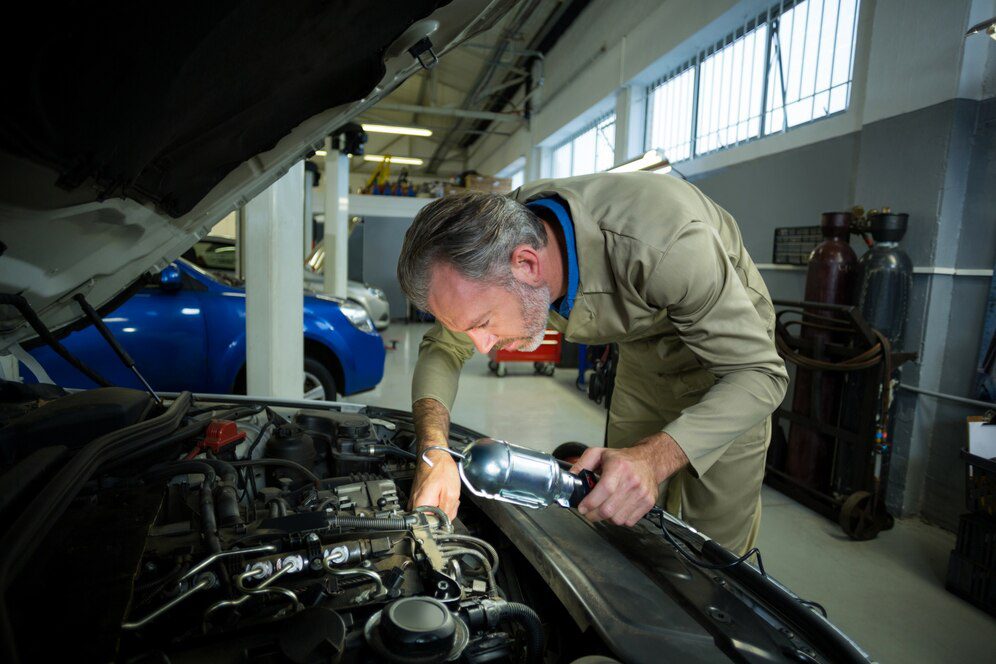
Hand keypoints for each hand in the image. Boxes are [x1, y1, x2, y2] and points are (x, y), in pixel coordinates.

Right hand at [409, 447, 460, 520]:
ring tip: (446, 493)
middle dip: (445, 512)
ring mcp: (415, 500)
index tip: (448, 511)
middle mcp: (414, 504)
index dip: (443, 521)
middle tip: (449, 499)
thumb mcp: (451, 493)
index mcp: (421, 506)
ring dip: (443, 506)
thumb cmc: (441, 469)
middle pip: (433, 520)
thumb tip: (445, 524)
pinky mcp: (418, 496)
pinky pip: (431, 505)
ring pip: (433, 512)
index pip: (431, 526)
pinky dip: (439, 501)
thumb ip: (448, 512)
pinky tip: (443, 492)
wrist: (434, 454)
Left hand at [570, 433, 687, 526]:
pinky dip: (619, 519)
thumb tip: (569, 477)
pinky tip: (616, 509)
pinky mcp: (648, 503)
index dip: (591, 502)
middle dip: (593, 514)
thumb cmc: (623, 459)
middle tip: (588, 511)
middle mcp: (632, 481)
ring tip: (603, 509)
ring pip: (617, 519)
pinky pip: (628, 521)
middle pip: (608, 509)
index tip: (582, 507)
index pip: (604, 490)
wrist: (649, 461)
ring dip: (606, 518)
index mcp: (619, 467)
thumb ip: (582, 463)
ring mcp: (642, 493)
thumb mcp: (599, 453)